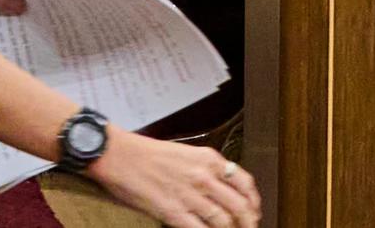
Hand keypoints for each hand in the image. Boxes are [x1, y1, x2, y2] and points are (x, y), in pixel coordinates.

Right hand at [88, 129, 260, 227]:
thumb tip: (221, 189)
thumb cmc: (147, 154)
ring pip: (224, 221)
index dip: (254, 200)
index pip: (244, 182)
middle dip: (249, 222)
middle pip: (240, 206)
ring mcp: (190, 195)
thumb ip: (206, 170)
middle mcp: (204, 176)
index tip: (255, 210)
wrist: (119, 156)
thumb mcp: (186, 154)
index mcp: (209, 159)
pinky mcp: (173, 212)